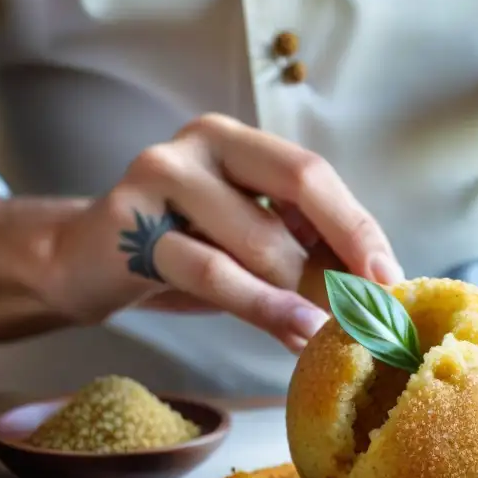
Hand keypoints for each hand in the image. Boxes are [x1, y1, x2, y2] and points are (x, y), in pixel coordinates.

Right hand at [51, 114, 402, 351]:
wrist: (84, 261)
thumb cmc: (183, 253)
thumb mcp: (250, 246)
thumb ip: (304, 253)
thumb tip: (379, 293)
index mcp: (238, 142)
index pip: (314, 174)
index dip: (358, 226)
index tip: (394, 279)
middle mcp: (201, 143)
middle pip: (298, 184)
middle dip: (344, 251)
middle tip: (373, 309)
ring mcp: (160, 175)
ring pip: (257, 241)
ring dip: (303, 295)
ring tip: (330, 336)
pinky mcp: (129, 224)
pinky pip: (211, 272)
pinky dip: (262, 308)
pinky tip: (296, 334)